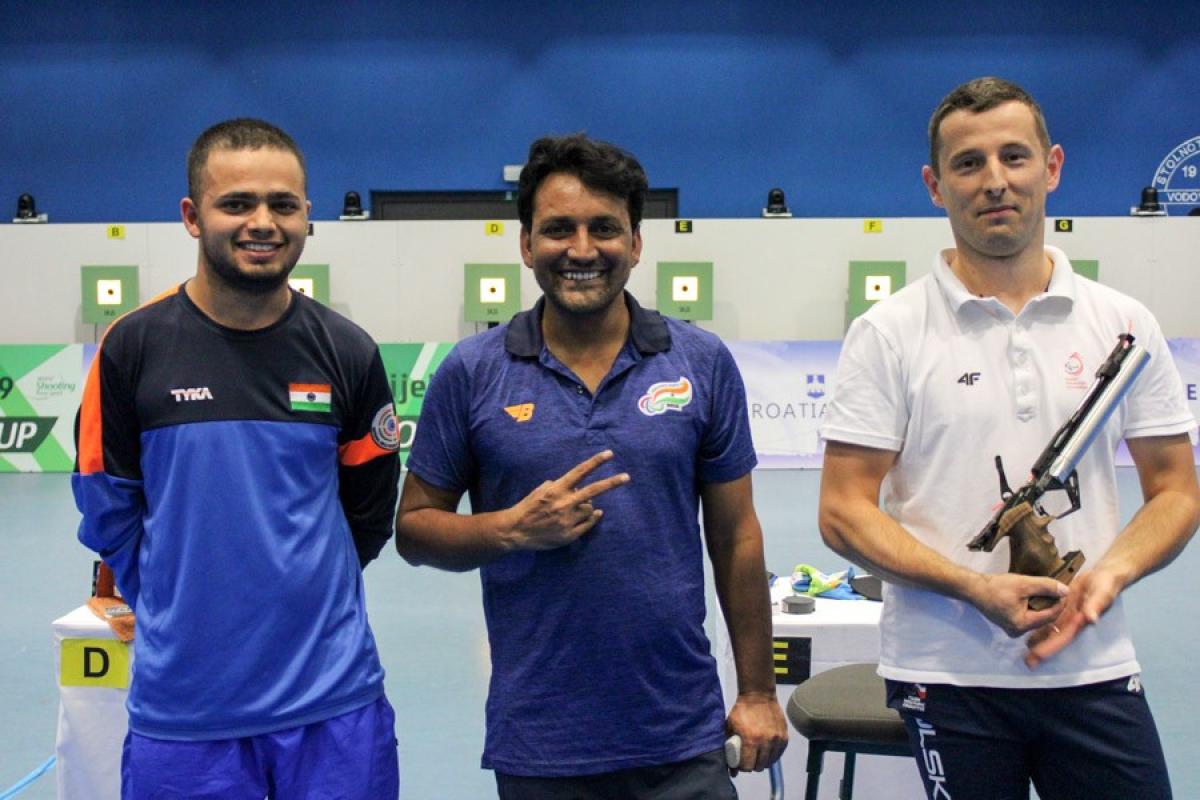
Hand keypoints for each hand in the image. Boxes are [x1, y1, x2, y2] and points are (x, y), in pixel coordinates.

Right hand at [501, 450, 629, 551]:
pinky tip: (593, 514)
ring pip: (590, 508)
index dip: (595, 462)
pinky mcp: (569, 535)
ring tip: (575, 508)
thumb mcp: (541, 490)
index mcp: (556, 489)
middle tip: (627, 477)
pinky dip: (592, 517)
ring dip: (587, 506)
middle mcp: (564, 503)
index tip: (609, 454)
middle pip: (594, 490)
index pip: (580, 472)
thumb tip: (577, 486)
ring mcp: (568, 520)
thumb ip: (559, 485)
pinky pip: (589, 523)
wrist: (516, 531)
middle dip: (612, 483)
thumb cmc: (528, 507)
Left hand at [725, 692, 787, 773]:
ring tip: (757, 754)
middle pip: (759, 766)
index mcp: (750, 740)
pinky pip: (778, 754)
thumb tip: (731, 771)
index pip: (747, 766)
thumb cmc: (741, 711)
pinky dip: (772, 755)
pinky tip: (766, 749)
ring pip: (770, 762)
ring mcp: (777, 740)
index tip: (740, 762)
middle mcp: (765, 742)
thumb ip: (729, 748)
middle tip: (749, 758)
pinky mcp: (785, 737)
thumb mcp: (730, 727)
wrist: (758, 695)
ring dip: (762, 761)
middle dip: (752, 765)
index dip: (742, 767)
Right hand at [969, 572, 1068, 636]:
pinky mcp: (1008, 624)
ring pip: (1036, 618)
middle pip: (1044, 619)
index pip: (1050, 615)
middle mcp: (1018, 632)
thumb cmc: (996, 587)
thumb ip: (1045, 587)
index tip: (1065, 590)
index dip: (1060, 603)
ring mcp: (1012, 629)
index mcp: (1022, 625)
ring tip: (1046, 592)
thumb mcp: (1023, 584)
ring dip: (1042, 606)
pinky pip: (1027, 617)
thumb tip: (1066, 590)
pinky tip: (1033, 597)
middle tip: (1057, 591)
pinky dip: (1033, 608)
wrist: (973, 589)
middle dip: (1051, 605)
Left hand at [1024, 568, 1120, 668]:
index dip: (1050, 648)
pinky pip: (1050, 617)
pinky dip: (1040, 624)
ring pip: (1050, 630)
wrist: (1105, 576)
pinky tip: (1029, 628)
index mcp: (1080, 622)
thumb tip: (1091, 620)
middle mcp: (1072, 622)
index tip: (1037, 657)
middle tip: (1028, 663)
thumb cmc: (1106, 586)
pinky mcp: (1063, 606)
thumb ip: (1096, 606)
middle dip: (1042, 650)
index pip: (1063, 638)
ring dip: (1039, 639)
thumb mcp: (1102, 594)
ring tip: (1025, 650)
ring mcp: (1067, 615)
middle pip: (1054, 638)